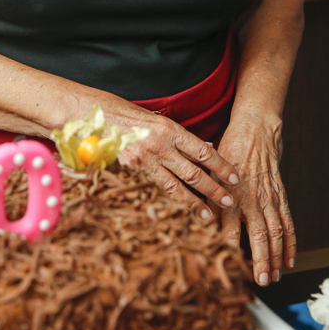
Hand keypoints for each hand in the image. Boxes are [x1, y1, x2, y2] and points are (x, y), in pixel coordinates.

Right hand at [119, 115, 238, 221]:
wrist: (94, 116)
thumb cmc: (126, 115)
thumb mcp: (156, 120)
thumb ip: (179, 136)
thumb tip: (205, 148)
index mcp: (168, 129)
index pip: (203, 152)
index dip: (221, 166)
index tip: (234, 178)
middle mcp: (158, 145)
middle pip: (193, 173)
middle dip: (213, 189)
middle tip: (228, 201)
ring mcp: (143, 160)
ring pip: (175, 186)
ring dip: (194, 202)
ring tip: (208, 215)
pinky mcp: (129, 171)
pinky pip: (154, 188)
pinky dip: (169, 201)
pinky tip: (178, 212)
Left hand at [216, 113, 295, 285]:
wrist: (254, 130)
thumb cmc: (227, 151)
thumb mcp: (208, 173)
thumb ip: (204, 197)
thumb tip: (194, 220)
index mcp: (229, 195)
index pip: (230, 230)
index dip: (230, 252)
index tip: (229, 270)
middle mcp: (250, 199)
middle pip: (258, 235)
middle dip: (261, 261)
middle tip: (261, 282)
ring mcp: (268, 198)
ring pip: (275, 232)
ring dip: (277, 256)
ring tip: (275, 277)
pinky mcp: (280, 195)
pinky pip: (287, 222)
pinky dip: (290, 242)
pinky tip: (290, 258)